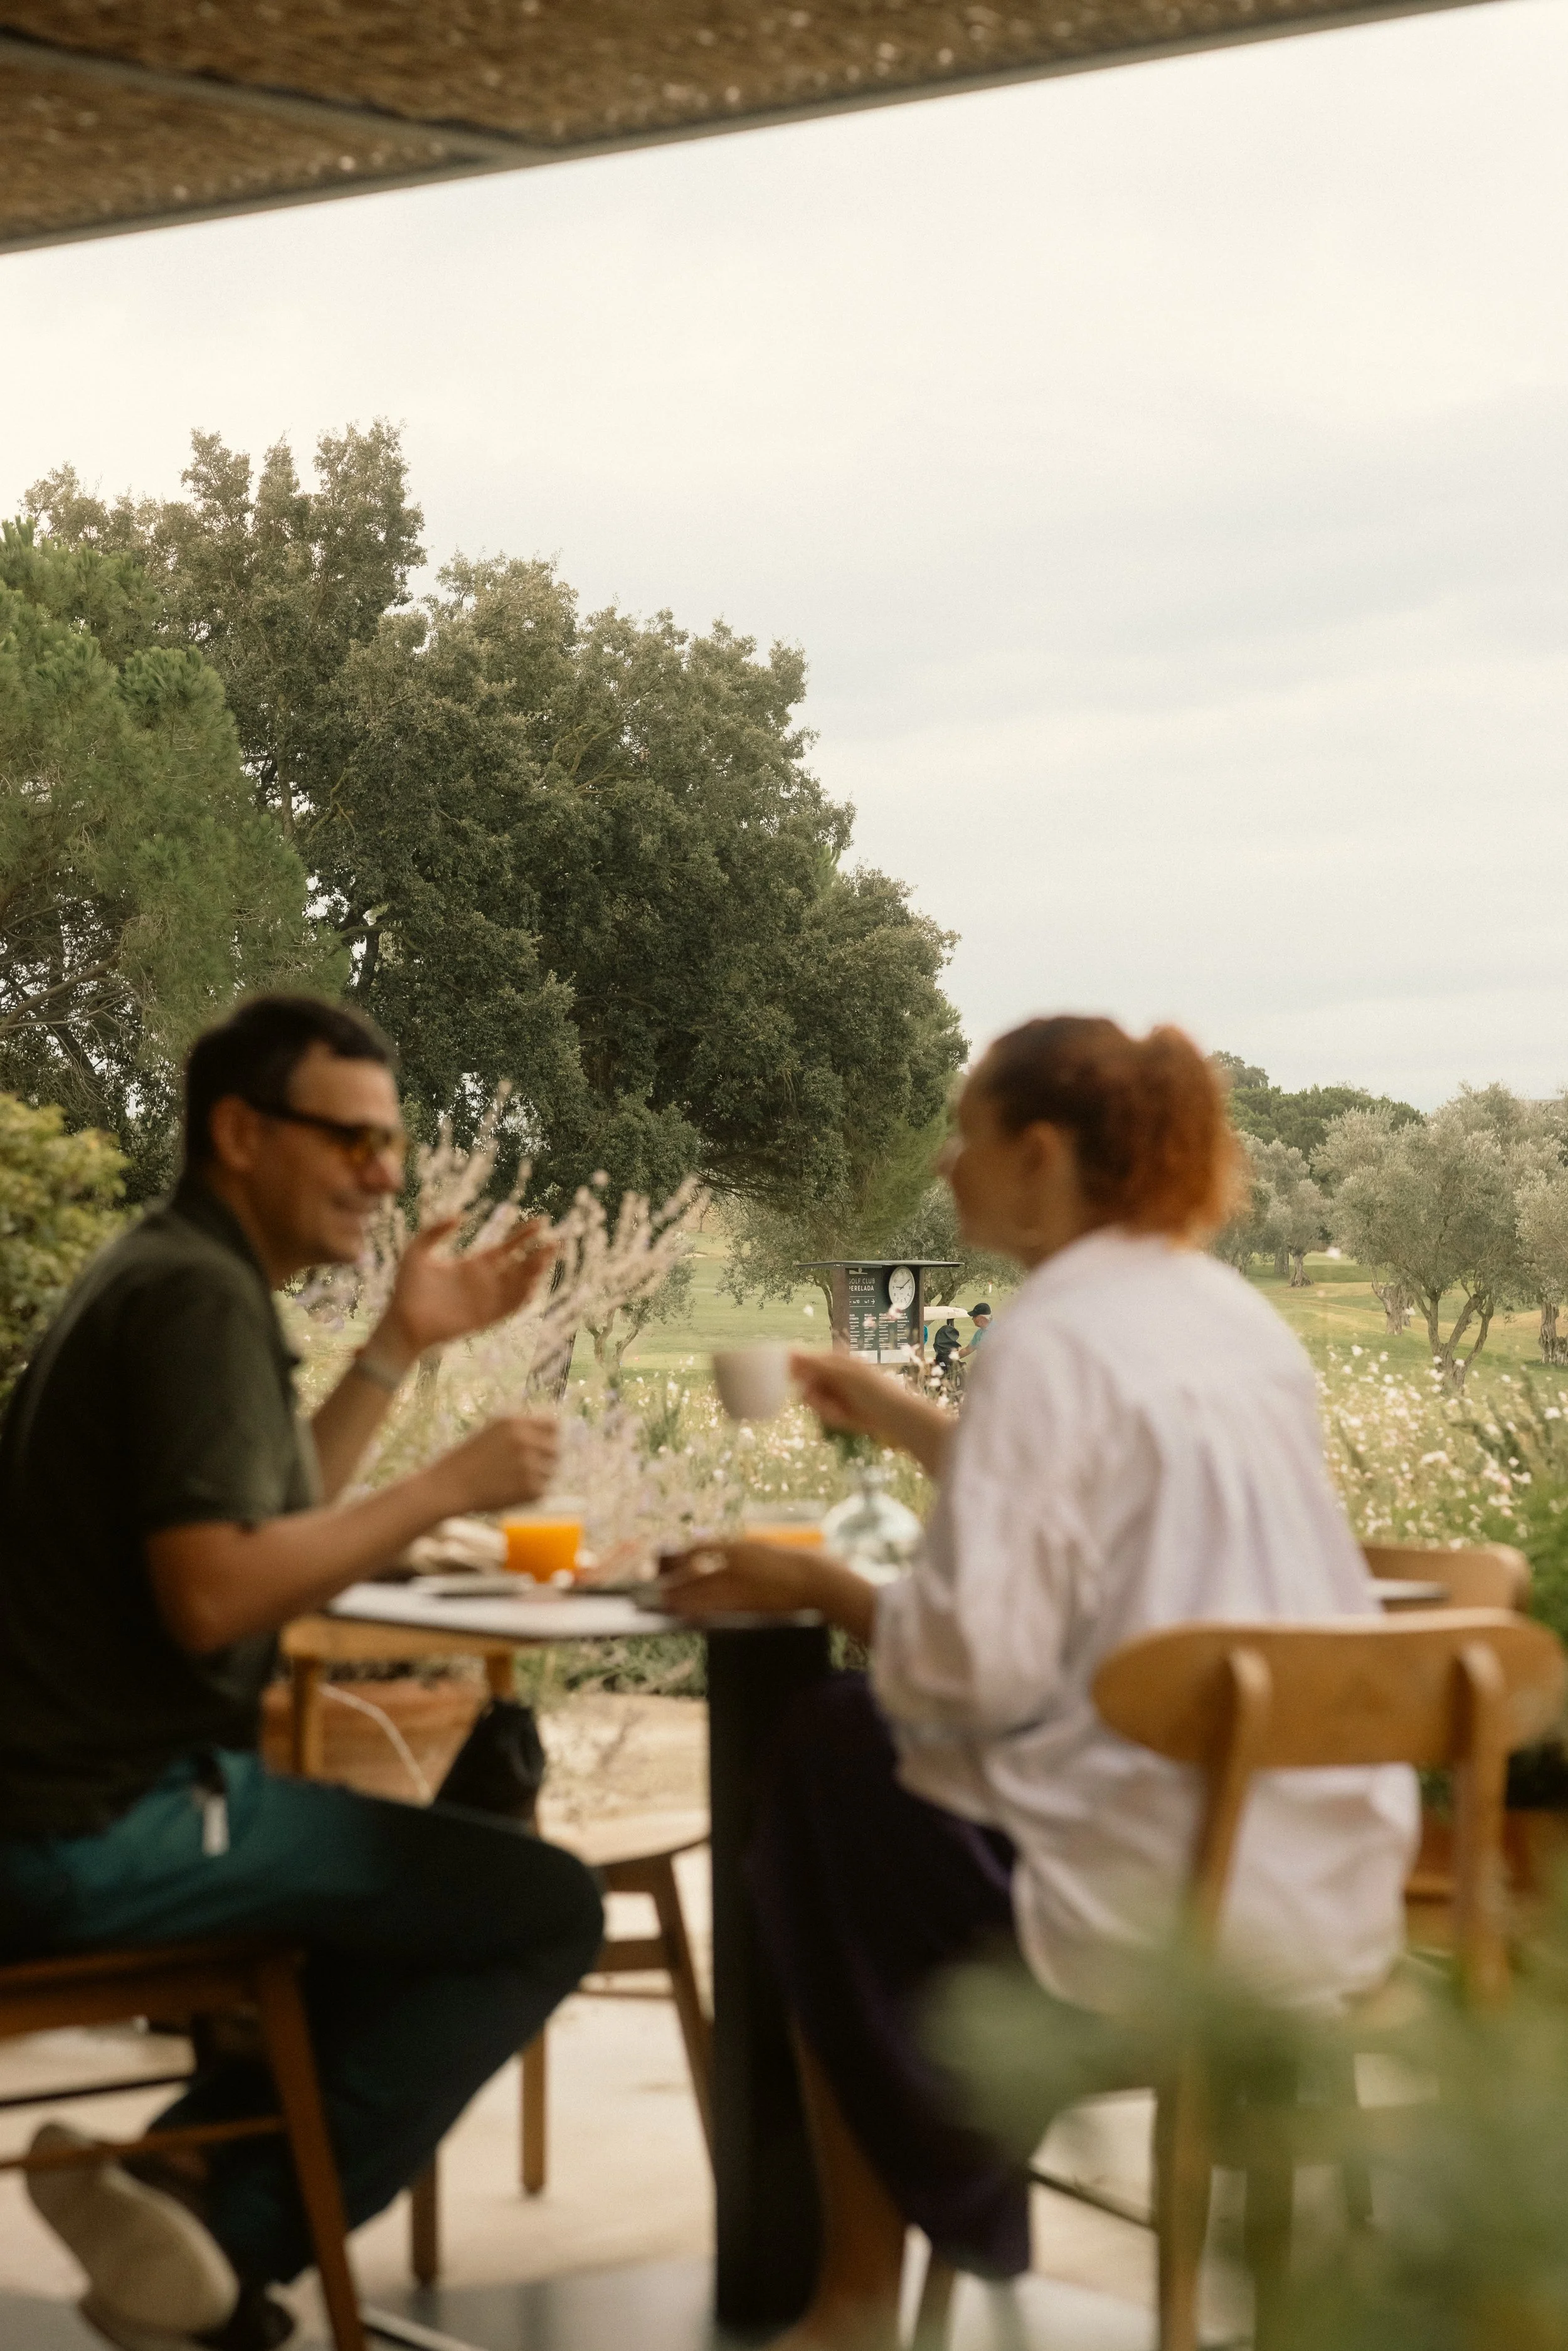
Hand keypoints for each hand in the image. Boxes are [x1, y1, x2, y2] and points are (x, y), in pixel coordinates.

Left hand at [380, 1214, 556, 1360]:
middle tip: (556, 1241)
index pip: (507, 1247)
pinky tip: (534, 1284)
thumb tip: (460, 1214)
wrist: (402, 1322)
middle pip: (521, 1265)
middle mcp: (485, 1282)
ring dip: (536, 1272)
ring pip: (520, 1284)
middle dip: (539, 1254)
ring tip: (548, 1256)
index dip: (524, 1235)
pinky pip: (511, 1307)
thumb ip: (435, 1230)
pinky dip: (523, 1297)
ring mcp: (488, 1300)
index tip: (541, 1222)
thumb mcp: (417, 1251)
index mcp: (473, 1264)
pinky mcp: (486, 1317)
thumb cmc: (407, 1289)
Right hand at [436, 1412, 559, 1514]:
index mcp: (514, 1422)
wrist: (449, 1486)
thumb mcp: (492, 1431)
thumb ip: (521, 1429)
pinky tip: (510, 1491)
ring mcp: (529, 1465)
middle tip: (527, 1468)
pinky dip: (531, 1493)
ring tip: (513, 1481)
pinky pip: (543, 1490)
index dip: (550, 1436)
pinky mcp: (530, 1489)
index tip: (543, 1445)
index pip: (553, 1424)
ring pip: (551, 1471)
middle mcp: (524, 1441)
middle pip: (556, 1448)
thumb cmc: (467, 1459)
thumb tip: (552, 1431)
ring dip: (539, 1477)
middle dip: (545, 1458)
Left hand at [658, 1539, 830, 1620]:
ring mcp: (742, 1582)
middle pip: (696, 1571)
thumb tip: (711, 1556)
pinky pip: (717, 1607)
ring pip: (702, 1591)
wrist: (814, 1578)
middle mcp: (736, 1562)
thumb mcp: (759, 1549)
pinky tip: (687, 1615)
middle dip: (674, 1580)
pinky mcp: (749, 1602)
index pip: (701, 1548)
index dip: (681, 1556)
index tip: (668, 1562)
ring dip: (682, 1598)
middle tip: (654, 1588)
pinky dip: (700, 1610)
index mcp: (739, 1545)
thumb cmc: (788, 1564)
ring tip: (665, 1604)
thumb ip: (735, 1552)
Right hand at [789, 1350, 905, 1442]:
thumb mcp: (843, 1374)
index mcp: (832, 1360)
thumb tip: (788, 1352)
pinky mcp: (836, 1408)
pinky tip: (845, 1419)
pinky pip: (822, 1413)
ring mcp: (833, 1392)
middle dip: (814, 1398)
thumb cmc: (872, 1390)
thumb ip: (815, 1365)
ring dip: (824, 1409)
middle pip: (804, 1384)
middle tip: (828, 1405)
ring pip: (811, 1401)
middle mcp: (830, 1374)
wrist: (895, 1416)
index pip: (802, 1361)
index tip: (791, 1383)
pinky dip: (831, 1417)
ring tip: (841, 1413)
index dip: (795, 1373)